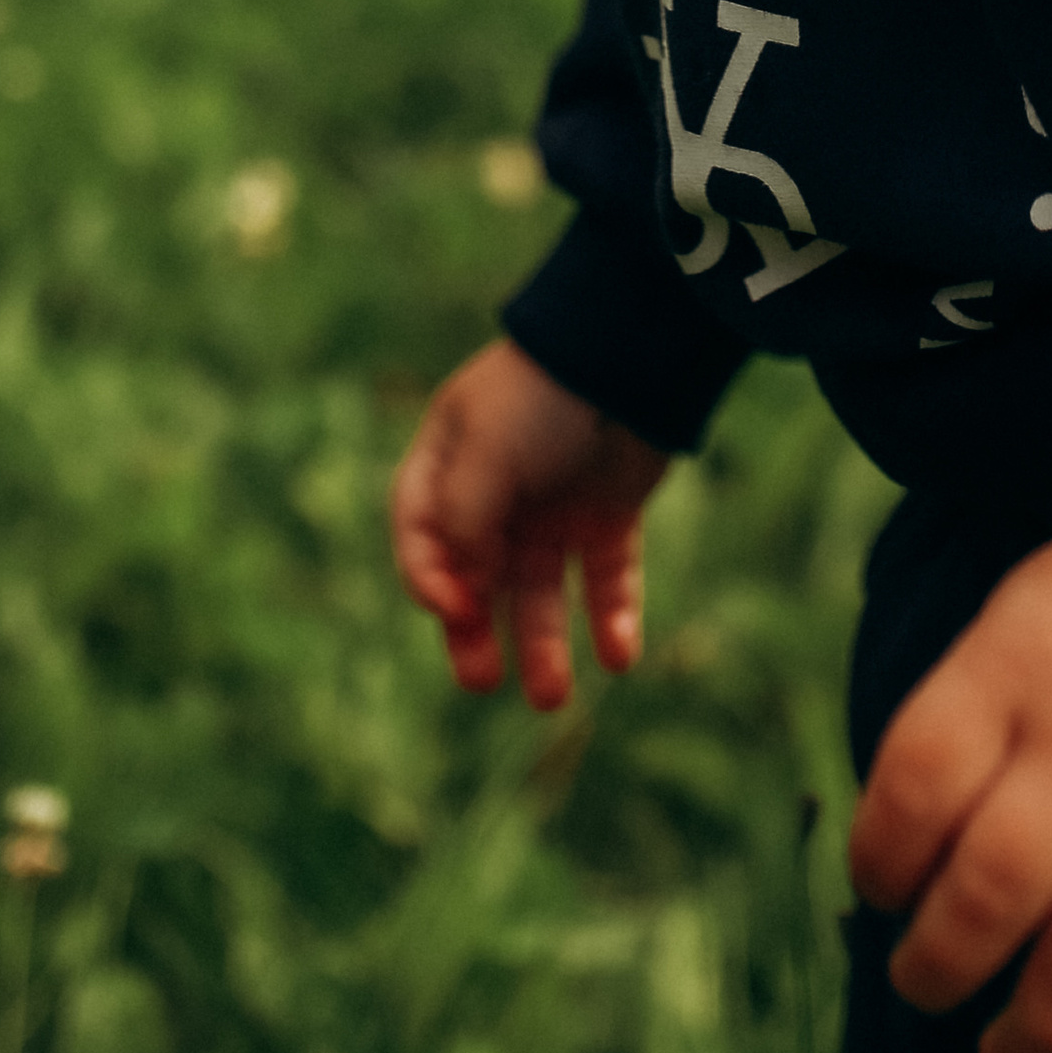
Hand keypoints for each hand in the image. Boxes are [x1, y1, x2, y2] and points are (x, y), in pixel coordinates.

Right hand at [389, 336, 671, 708]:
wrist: (632, 354)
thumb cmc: (541, 398)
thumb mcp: (484, 458)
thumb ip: (464, 529)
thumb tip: (467, 597)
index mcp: (449, 461)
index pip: (420, 536)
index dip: (429, 580)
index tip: (455, 607)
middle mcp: (498, 489)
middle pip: (476, 577)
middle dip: (476, 632)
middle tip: (481, 681)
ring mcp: (555, 503)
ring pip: (541, 591)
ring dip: (542, 644)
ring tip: (552, 697)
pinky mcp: (609, 513)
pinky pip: (606, 578)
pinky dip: (611, 618)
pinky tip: (617, 657)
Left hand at [848, 501, 1051, 1052]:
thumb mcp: (1008, 622)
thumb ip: (959, 727)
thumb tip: (899, 867)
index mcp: (1017, 666)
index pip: (916, 786)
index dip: (878, 860)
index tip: (879, 888)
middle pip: (994, 890)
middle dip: (936, 966)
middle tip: (921, 982)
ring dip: (1033, 1035)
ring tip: (1002, 1051)